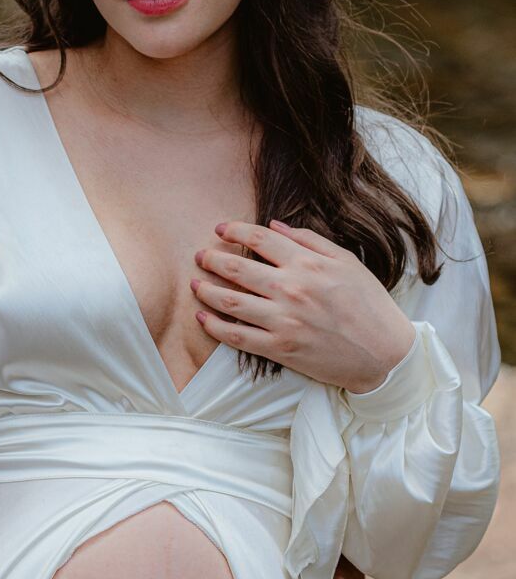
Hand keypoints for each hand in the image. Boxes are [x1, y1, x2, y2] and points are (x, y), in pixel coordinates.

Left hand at [190, 219, 415, 391]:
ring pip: (229, 301)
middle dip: (212, 259)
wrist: (383, 352)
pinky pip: (236, 336)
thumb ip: (310, 241)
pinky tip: (203, 317)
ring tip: (195, 283)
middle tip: (200, 256)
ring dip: (206, 290)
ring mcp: (283, 321)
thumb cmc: (368, 303)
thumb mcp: (347, 262)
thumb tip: (275, 226)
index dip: (235, 230)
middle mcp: (291, 290)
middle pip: (236, 268)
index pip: (260, 239)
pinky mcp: (279, 349)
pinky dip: (214, 326)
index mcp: (308, 265)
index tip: (220, 229)